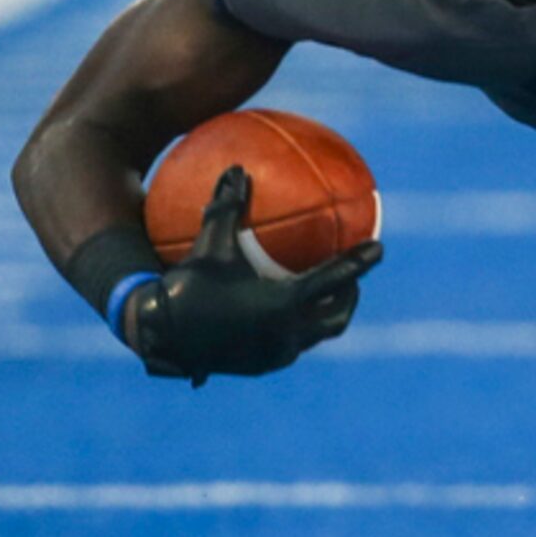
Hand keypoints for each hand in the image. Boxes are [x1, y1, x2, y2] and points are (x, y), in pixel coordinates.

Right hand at [124, 167, 380, 384]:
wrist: (155, 337)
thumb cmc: (184, 286)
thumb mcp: (209, 245)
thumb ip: (228, 209)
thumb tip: (238, 170)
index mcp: (283, 303)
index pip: (335, 279)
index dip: (360, 263)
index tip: (380, 247)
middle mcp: (286, 333)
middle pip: (336, 315)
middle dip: (350, 294)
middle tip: (354, 277)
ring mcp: (274, 354)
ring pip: (317, 335)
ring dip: (328, 314)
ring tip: (329, 296)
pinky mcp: (260, 367)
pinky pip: (292, 345)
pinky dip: (300, 328)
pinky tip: (289, 316)